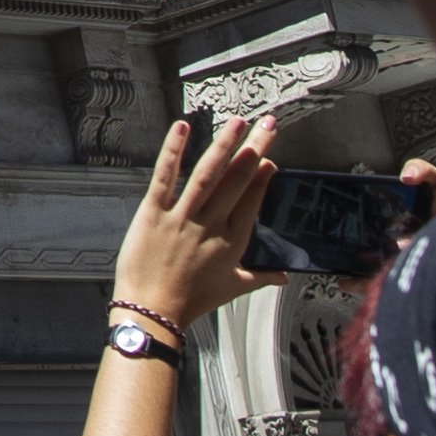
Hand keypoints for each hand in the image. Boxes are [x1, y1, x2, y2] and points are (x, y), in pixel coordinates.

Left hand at [110, 114, 281, 330]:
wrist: (152, 313)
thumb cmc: (191, 302)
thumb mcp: (231, 288)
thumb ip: (260, 277)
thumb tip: (284, 277)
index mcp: (232, 241)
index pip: (252, 199)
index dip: (262, 175)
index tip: (270, 156)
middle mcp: (211, 225)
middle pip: (237, 180)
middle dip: (254, 148)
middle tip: (266, 123)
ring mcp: (182, 218)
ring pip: (208, 174)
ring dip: (225, 144)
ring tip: (238, 122)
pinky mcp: (153, 213)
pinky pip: (166, 176)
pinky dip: (174, 150)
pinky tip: (182, 127)